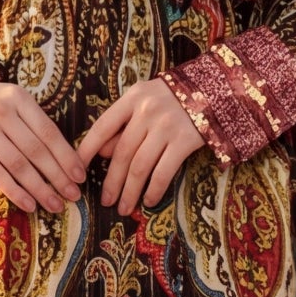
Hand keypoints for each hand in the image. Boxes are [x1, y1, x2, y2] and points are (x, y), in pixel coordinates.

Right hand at [0, 81, 84, 213]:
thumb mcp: (14, 102)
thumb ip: (35, 123)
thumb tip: (66, 158)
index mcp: (19, 99)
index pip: (48, 132)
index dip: (66, 156)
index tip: (80, 176)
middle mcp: (1, 112)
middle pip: (36, 150)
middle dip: (58, 176)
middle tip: (74, 195)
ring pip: (18, 165)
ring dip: (40, 189)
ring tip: (55, 204)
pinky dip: (15, 191)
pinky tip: (30, 204)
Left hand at [78, 77, 204, 214]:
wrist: (218, 89)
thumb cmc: (176, 97)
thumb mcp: (147, 100)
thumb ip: (125, 123)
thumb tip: (100, 154)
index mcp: (133, 98)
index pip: (103, 127)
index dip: (87, 150)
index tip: (77, 171)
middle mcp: (147, 111)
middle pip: (122, 152)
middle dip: (111, 181)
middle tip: (105, 201)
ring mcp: (167, 126)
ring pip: (140, 165)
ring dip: (130, 191)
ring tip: (123, 207)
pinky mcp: (185, 140)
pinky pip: (164, 171)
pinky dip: (154, 189)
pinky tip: (149, 201)